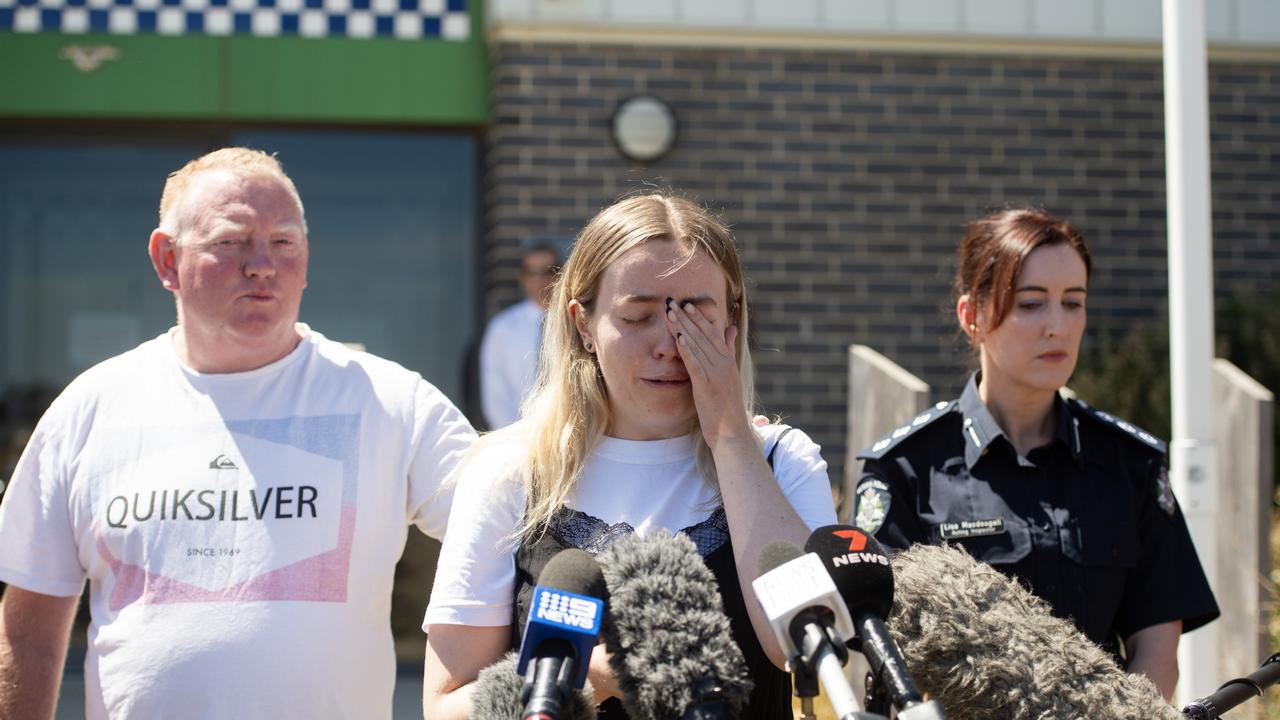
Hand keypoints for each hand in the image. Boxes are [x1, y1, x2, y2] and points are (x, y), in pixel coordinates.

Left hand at [665, 298, 750, 448]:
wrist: (732, 433)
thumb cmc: (728, 409)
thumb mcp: (729, 377)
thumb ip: (728, 352)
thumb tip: (731, 329)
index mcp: (728, 362)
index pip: (713, 334)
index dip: (700, 318)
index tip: (688, 304)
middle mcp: (724, 365)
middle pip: (704, 336)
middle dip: (688, 318)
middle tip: (675, 302)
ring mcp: (716, 375)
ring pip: (698, 346)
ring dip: (684, 328)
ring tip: (672, 314)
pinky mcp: (707, 387)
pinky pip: (696, 364)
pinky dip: (688, 350)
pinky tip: (679, 338)